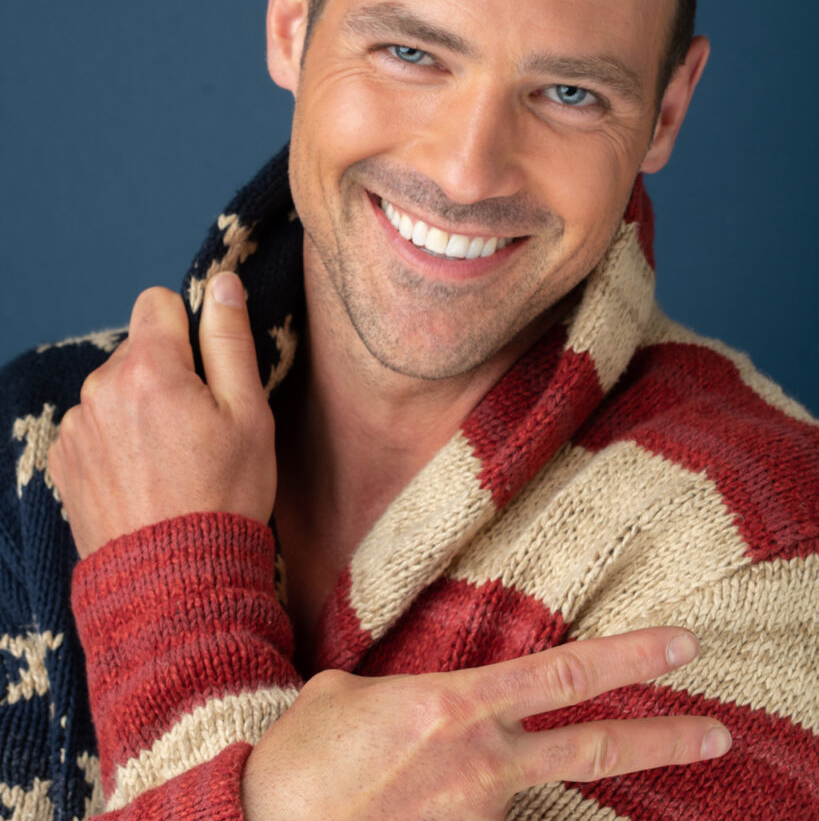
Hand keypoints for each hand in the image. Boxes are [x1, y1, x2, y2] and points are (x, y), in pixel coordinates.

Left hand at [49, 273, 276, 556]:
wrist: (175, 582)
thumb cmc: (224, 496)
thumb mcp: (249, 414)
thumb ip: (231, 340)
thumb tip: (223, 283)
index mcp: (149, 368)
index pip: (158, 301)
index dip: (189, 327)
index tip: (207, 370)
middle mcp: (100, 388)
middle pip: (138, 349)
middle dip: (167, 372)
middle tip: (197, 428)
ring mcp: (76, 426)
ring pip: (116, 387)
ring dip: (140, 406)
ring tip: (170, 459)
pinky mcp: (62, 459)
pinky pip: (94, 423)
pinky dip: (116, 438)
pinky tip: (142, 476)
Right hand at [241, 627, 729, 820]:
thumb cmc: (300, 757)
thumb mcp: (344, 696)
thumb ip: (393, 692)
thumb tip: (400, 704)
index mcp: (455, 704)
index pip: (564, 674)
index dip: (631, 658)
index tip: (681, 645)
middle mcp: (480, 760)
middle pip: (593, 749)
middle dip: (664, 739)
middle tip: (716, 729)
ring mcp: (475, 814)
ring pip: (534, 792)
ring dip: (537, 780)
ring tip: (488, 771)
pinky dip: (484, 811)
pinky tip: (435, 799)